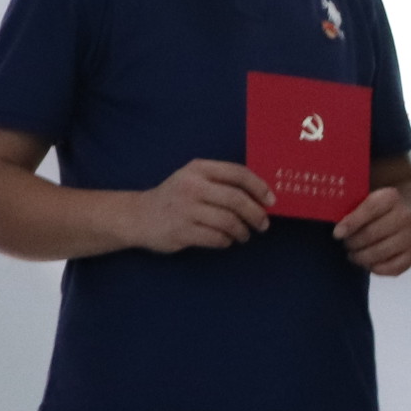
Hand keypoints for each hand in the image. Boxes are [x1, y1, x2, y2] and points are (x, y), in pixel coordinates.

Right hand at [120, 158, 272, 252]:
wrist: (138, 215)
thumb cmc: (176, 197)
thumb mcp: (194, 179)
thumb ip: (221, 182)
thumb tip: (260, 196)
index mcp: (199, 169)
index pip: (238, 174)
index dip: (259, 187)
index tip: (271, 201)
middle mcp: (192, 186)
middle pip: (237, 199)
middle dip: (256, 214)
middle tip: (263, 224)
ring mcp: (185, 209)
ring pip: (229, 221)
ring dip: (242, 231)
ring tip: (244, 235)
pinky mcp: (181, 231)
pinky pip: (216, 238)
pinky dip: (226, 241)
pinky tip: (226, 240)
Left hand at [335, 184, 410, 275]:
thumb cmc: (385, 209)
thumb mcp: (374, 198)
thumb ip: (355, 206)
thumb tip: (335, 225)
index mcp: (392, 197)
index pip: (369, 209)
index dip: (351, 222)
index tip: (337, 234)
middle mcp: (405, 216)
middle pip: (371, 234)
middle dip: (353, 242)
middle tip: (345, 244)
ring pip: (378, 253)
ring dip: (361, 257)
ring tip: (353, 255)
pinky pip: (390, 268)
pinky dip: (375, 268)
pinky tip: (368, 263)